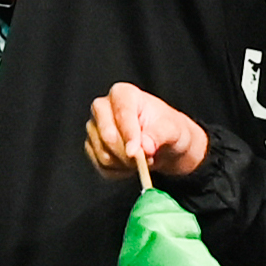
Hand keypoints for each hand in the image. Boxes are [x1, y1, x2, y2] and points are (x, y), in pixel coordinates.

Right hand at [82, 81, 213, 183]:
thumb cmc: (168, 129)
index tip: (137, 152)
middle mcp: (103, 107)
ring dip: (127, 165)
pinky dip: (120, 171)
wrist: (165, 144)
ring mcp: (94, 128)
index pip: (121, 113)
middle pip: (108, 136)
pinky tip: (131, 164)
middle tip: (148, 158)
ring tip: (142, 158)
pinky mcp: (92, 147)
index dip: (129, 134)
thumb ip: (159, 135)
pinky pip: (102, 167)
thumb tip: (145, 146)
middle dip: (129, 154)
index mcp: (123, 94)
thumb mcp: (173, 130)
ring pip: (104, 155)